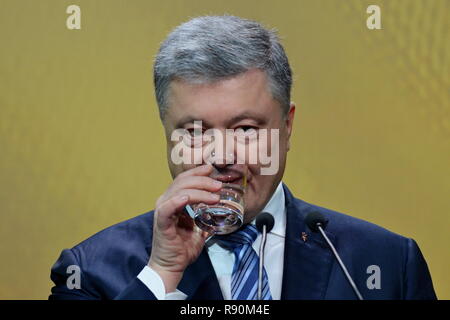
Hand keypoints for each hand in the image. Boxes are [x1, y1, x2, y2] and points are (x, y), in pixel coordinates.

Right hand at [148, 164, 221, 292]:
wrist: (171, 267)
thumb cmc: (182, 248)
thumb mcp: (198, 228)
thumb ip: (205, 216)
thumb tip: (220, 209)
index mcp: (173, 200)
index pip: (184, 179)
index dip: (198, 172)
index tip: (212, 169)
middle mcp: (166, 202)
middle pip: (183, 182)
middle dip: (203, 180)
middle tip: (218, 185)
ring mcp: (162, 211)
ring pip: (179, 191)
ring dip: (198, 190)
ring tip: (214, 195)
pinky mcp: (161, 222)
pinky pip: (167, 208)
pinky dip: (177, 201)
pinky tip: (188, 198)